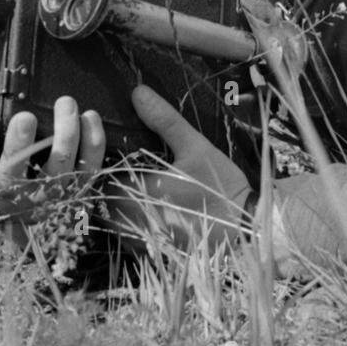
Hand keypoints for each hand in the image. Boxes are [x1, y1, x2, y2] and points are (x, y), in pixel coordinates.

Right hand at [0, 95, 106, 248]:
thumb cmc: (10, 189)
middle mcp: (10, 203)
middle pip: (9, 179)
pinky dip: (93, 142)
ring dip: (64, 135)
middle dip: (18, 146)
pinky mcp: (77, 198)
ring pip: (57, 171)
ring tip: (65, 102)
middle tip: (24, 117)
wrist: (45, 239)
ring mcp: (46, 204)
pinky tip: (90, 116)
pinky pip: (89, 170)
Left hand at [102, 85, 253, 251]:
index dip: (103, 168)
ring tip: (139, 194)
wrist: (245, 228)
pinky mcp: (154, 254)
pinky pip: (131, 240)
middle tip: (127, 174)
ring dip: (120, 210)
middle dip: (111, 189)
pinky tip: (154, 214)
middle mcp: (132, 220)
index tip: (114, 159)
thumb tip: (138, 91)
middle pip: (104, 204)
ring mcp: (142, 241)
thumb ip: (164, 120)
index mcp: (136, 191)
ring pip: (115, 224)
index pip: (101, 180)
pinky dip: (135, 227)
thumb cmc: (219, 185)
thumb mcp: (195, 146)